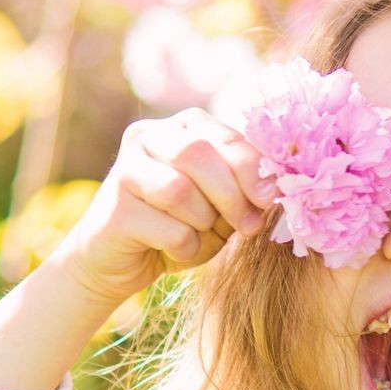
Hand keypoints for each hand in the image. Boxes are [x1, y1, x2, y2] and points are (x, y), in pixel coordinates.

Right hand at [48, 108, 274, 307]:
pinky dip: (185, 247)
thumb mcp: (221, 205)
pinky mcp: (114, 209)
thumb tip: (276, 189)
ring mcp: (124, 169)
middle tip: (247, 226)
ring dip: (203, 223)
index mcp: (182, 127)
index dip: (252, 169)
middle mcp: (147, 136)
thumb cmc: (180, 227)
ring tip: (200, 235)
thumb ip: (244, 190)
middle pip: (198, 154)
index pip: (225, 137)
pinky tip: (175, 249)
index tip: (271, 199)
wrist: (123, 262)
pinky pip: (168, 229)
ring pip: (180, 191)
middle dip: (231, 194)